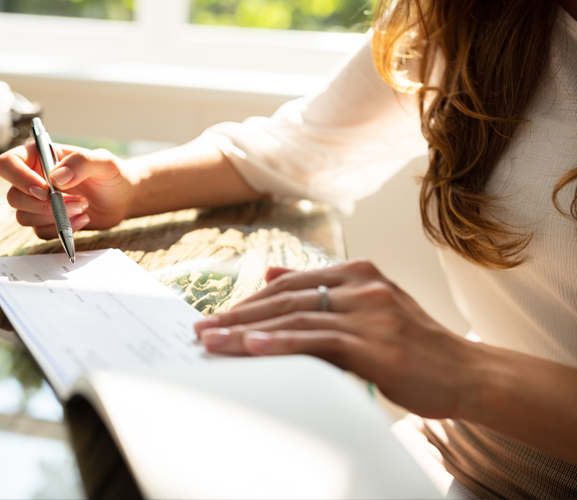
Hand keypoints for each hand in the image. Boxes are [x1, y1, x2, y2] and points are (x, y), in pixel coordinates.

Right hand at [0, 143, 135, 238]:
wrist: (123, 198)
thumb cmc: (112, 174)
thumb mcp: (103, 162)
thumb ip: (81, 163)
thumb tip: (56, 177)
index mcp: (38, 156)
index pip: (7, 164)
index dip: (19, 179)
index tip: (45, 190)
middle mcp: (33, 179)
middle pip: (13, 196)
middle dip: (43, 205)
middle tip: (77, 202)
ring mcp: (38, 202)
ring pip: (23, 217)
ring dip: (53, 217)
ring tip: (83, 207)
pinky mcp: (47, 221)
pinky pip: (40, 231)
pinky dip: (60, 230)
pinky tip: (83, 219)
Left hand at [193, 259, 480, 418]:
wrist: (467, 372)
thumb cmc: (414, 345)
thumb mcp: (369, 306)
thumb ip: (321, 289)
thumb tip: (269, 273)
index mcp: (359, 273)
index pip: (289, 283)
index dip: (248, 300)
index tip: (217, 316)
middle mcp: (363, 285)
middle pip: (285, 298)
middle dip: (238, 315)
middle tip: (202, 329)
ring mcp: (371, 312)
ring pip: (296, 316)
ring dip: (247, 330)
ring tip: (212, 341)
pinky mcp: (377, 343)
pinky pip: (319, 340)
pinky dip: (282, 342)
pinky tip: (253, 346)